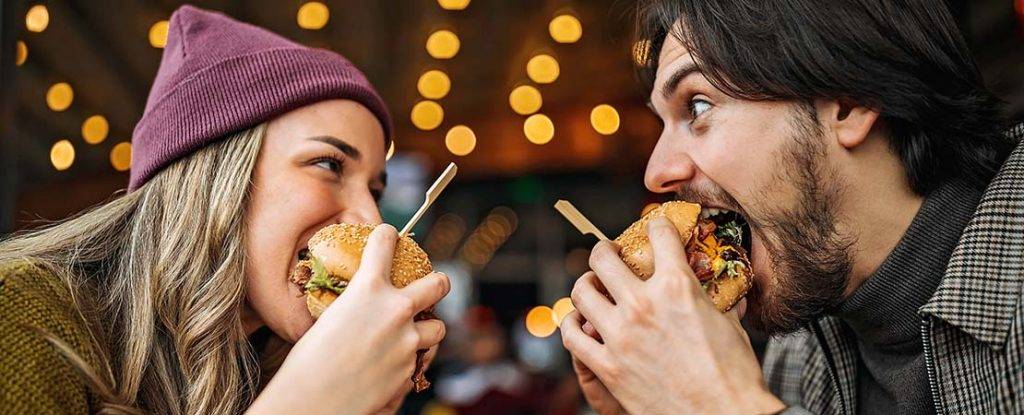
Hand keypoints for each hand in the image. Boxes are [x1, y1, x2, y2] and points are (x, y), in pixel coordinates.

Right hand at [250, 224, 448, 414]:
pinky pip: (419, 361)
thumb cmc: (307, 362)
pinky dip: (409, 362)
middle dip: (439, 282)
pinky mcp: (410, 371)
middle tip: (437, 283)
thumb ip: (356, 309)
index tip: (389, 235)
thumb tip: (362, 311)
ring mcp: (408, 342)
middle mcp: (396, 310)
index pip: (384, 245)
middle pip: (437, 285)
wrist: (311, 402)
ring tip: (415, 334)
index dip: (387, 237)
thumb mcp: (330, 320)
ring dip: (428, 329)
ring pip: (438, 328)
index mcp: (368, 289)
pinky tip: (390, 368)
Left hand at [561, 217, 783, 414]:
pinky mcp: (608, 366)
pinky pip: (572, 337)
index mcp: (678, 286)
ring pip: (581, 292)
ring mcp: (621, 335)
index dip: (656, 226)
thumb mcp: (731, 328)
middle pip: (603, 257)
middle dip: (604, 250)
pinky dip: (571, 326)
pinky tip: (578, 323)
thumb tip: (730, 295)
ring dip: (585, 285)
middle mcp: (643, 303)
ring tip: (592, 286)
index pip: (659, 235)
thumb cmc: (734, 377)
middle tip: (608, 253)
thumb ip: (721, 305)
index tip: (653, 227)